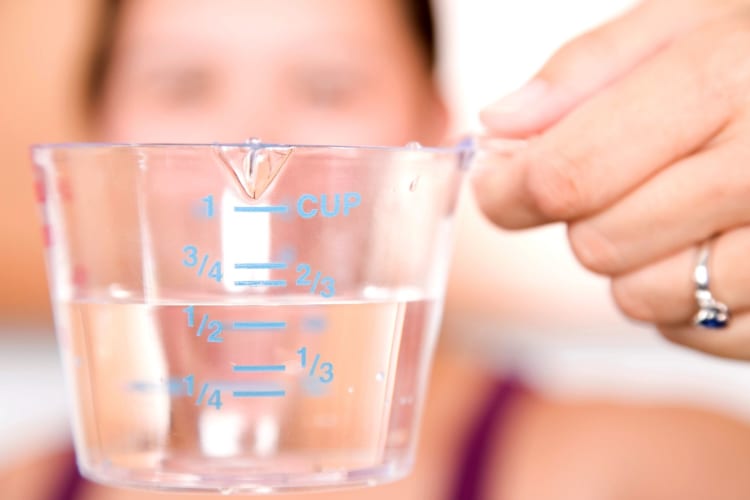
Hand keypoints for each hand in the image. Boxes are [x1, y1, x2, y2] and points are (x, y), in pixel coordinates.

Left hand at [473, 0, 749, 358]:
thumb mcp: (692, 17)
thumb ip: (588, 66)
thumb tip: (498, 124)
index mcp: (729, 79)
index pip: (569, 173)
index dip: (509, 189)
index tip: (498, 183)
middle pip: (597, 244)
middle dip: (582, 215)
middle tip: (621, 176)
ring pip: (640, 298)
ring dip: (633, 260)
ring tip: (679, 208)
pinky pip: (696, 332)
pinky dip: (683, 300)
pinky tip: (713, 245)